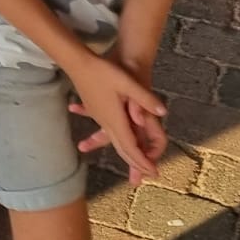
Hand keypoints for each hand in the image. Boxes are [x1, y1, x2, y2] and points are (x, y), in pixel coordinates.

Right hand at [65, 55, 166, 180]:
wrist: (76, 63)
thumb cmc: (102, 71)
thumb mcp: (126, 82)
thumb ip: (144, 97)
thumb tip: (162, 111)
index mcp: (115, 119)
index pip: (131, 146)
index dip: (142, 161)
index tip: (153, 173)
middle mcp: (107, 122)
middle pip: (123, 148)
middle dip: (136, 163)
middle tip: (147, 176)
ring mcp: (100, 117)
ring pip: (115, 142)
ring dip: (127, 154)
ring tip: (135, 164)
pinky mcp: (96, 110)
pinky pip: (108, 133)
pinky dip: (116, 143)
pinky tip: (113, 141)